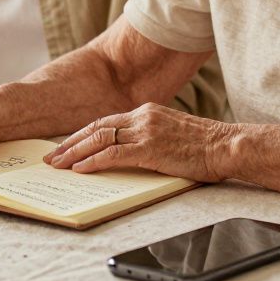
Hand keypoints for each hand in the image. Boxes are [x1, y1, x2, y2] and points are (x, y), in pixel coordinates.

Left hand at [44, 103, 235, 182]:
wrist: (227, 145)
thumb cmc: (205, 145)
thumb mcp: (172, 133)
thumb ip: (150, 137)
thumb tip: (130, 152)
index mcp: (147, 111)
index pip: (105, 121)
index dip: (83, 134)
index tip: (66, 145)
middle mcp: (142, 116)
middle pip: (96, 127)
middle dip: (70, 143)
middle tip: (53, 156)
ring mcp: (145, 131)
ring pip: (99, 139)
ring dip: (75, 153)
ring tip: (59, 164)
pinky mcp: (150, 148)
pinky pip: (113, 154)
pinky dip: (93, 161)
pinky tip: (81, 169)